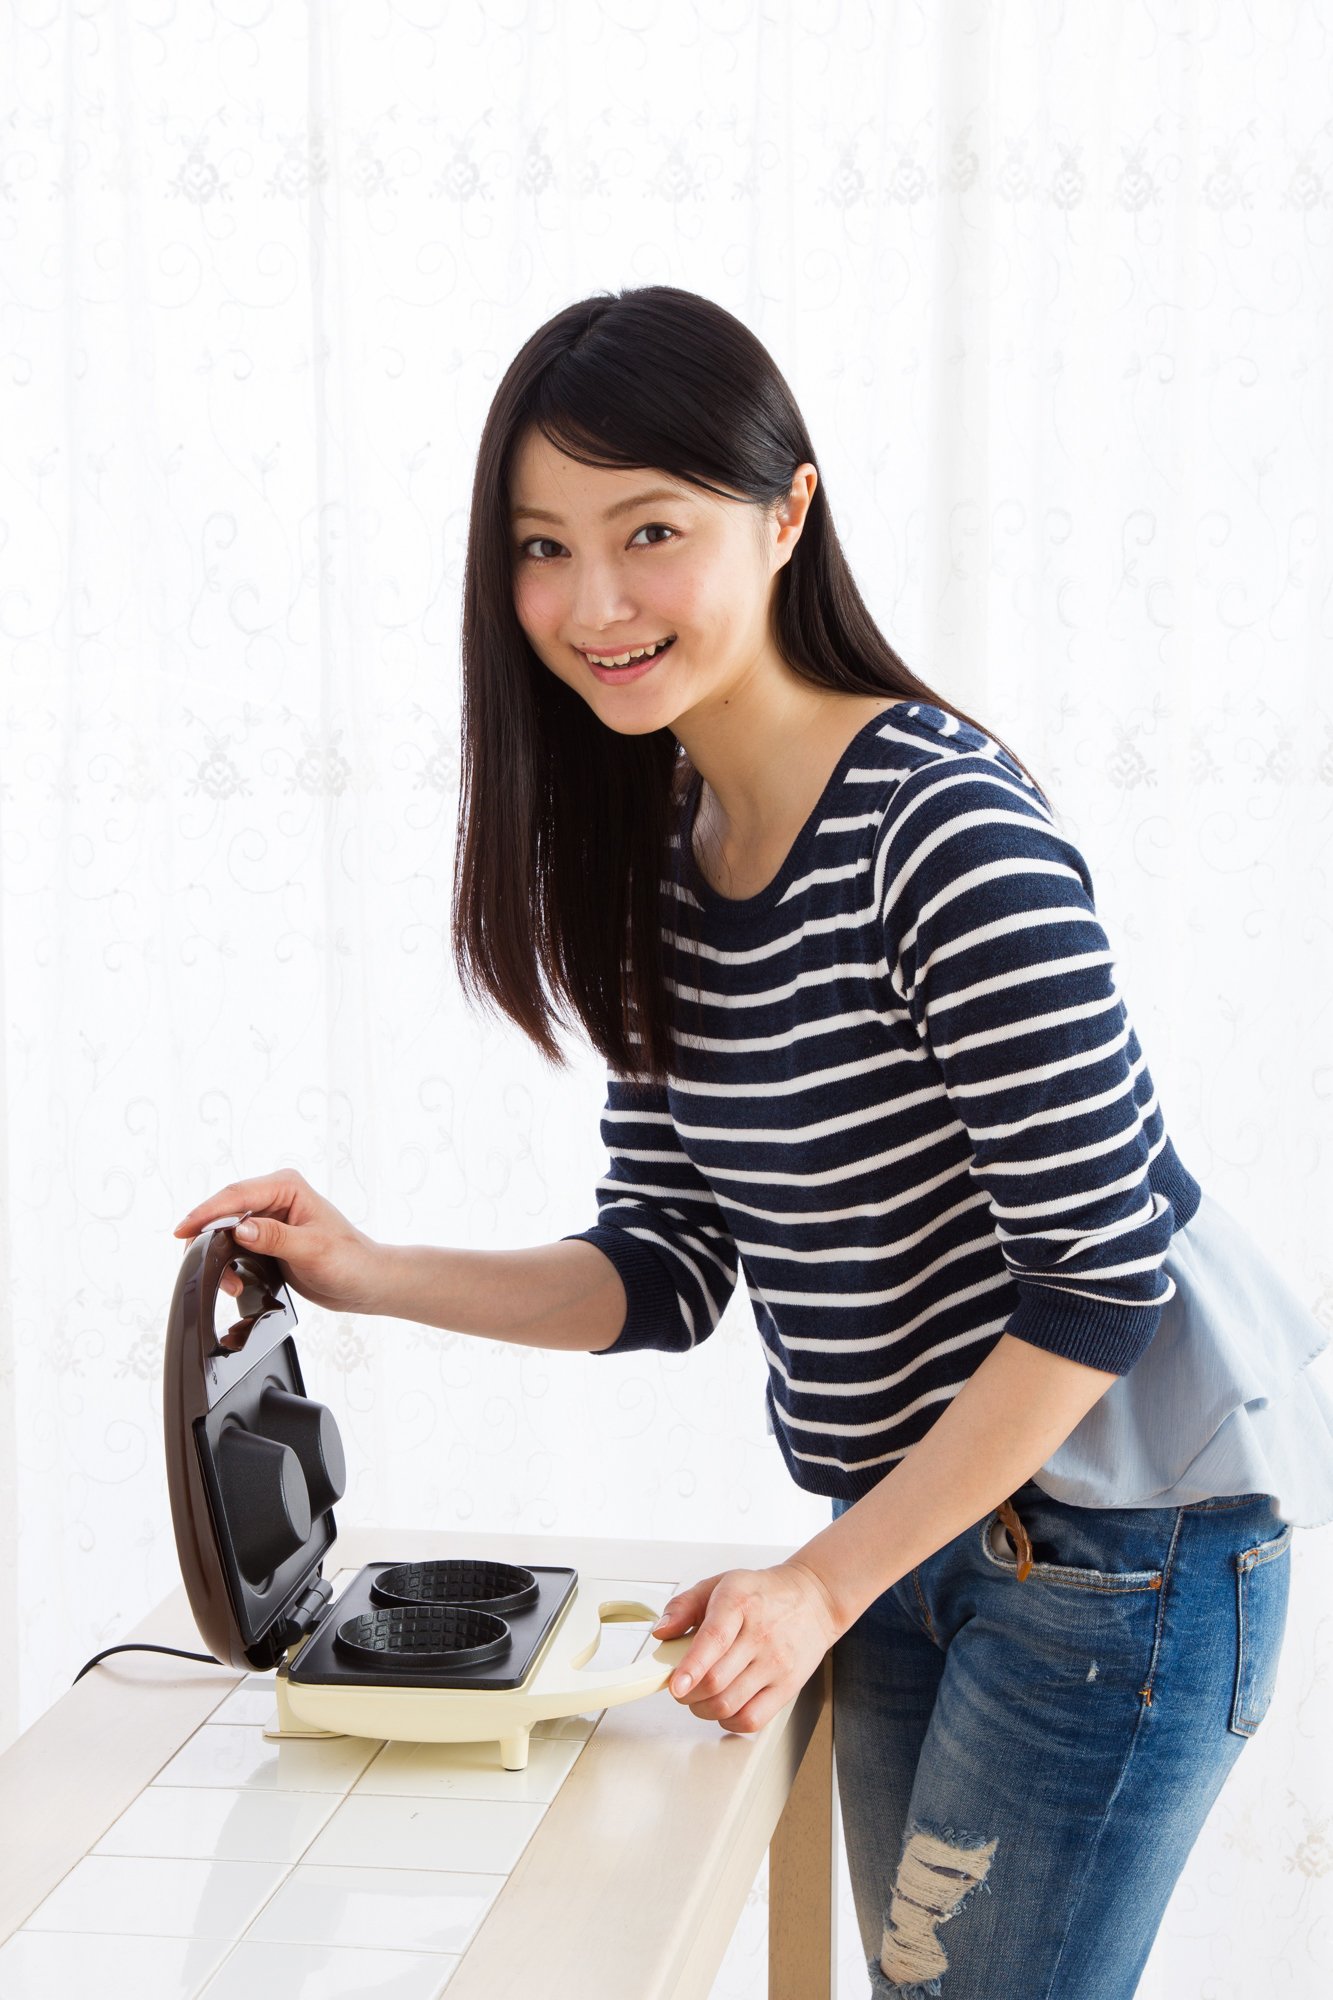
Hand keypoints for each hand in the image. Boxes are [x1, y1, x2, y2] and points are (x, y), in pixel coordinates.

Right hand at [172, 1169, 382, 1315]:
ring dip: (218, 1255)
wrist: (364, 1282)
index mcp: (287, 1186)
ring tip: (227, 1283)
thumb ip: (274, 1238)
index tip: (183, 1230)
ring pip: (225, 1231)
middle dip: (208, 1237)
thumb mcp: (312, 1250)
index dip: (206, 1212)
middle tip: (196, 1262)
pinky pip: (234, 1246)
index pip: (237, 1195)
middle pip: (224, 1210)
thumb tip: (239, 1228)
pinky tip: (233, 1282)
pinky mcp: (266, 1239)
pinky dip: (227, 1264)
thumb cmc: (349, 1261)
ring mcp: (269, 1218)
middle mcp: (275, 1197)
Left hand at [650, 1560, 843, 1735]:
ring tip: (700, 1697)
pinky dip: (729, 1721)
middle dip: (688, 1692)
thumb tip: (662, 1632)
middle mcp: (760, 1634)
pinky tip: (725, 1707)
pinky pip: (752, 1720)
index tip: (675, 1685)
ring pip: (730, 1704)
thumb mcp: (719, 1584)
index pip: (714, 1640)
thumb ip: (684, 1606)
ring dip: (703, 1709)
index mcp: (739, 1603)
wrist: (813, 1599)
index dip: (691, 1667)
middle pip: (716, 1680)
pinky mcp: (788, 1687)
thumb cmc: (763, 1593)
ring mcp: (776, 1663)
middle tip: (682, 1686)